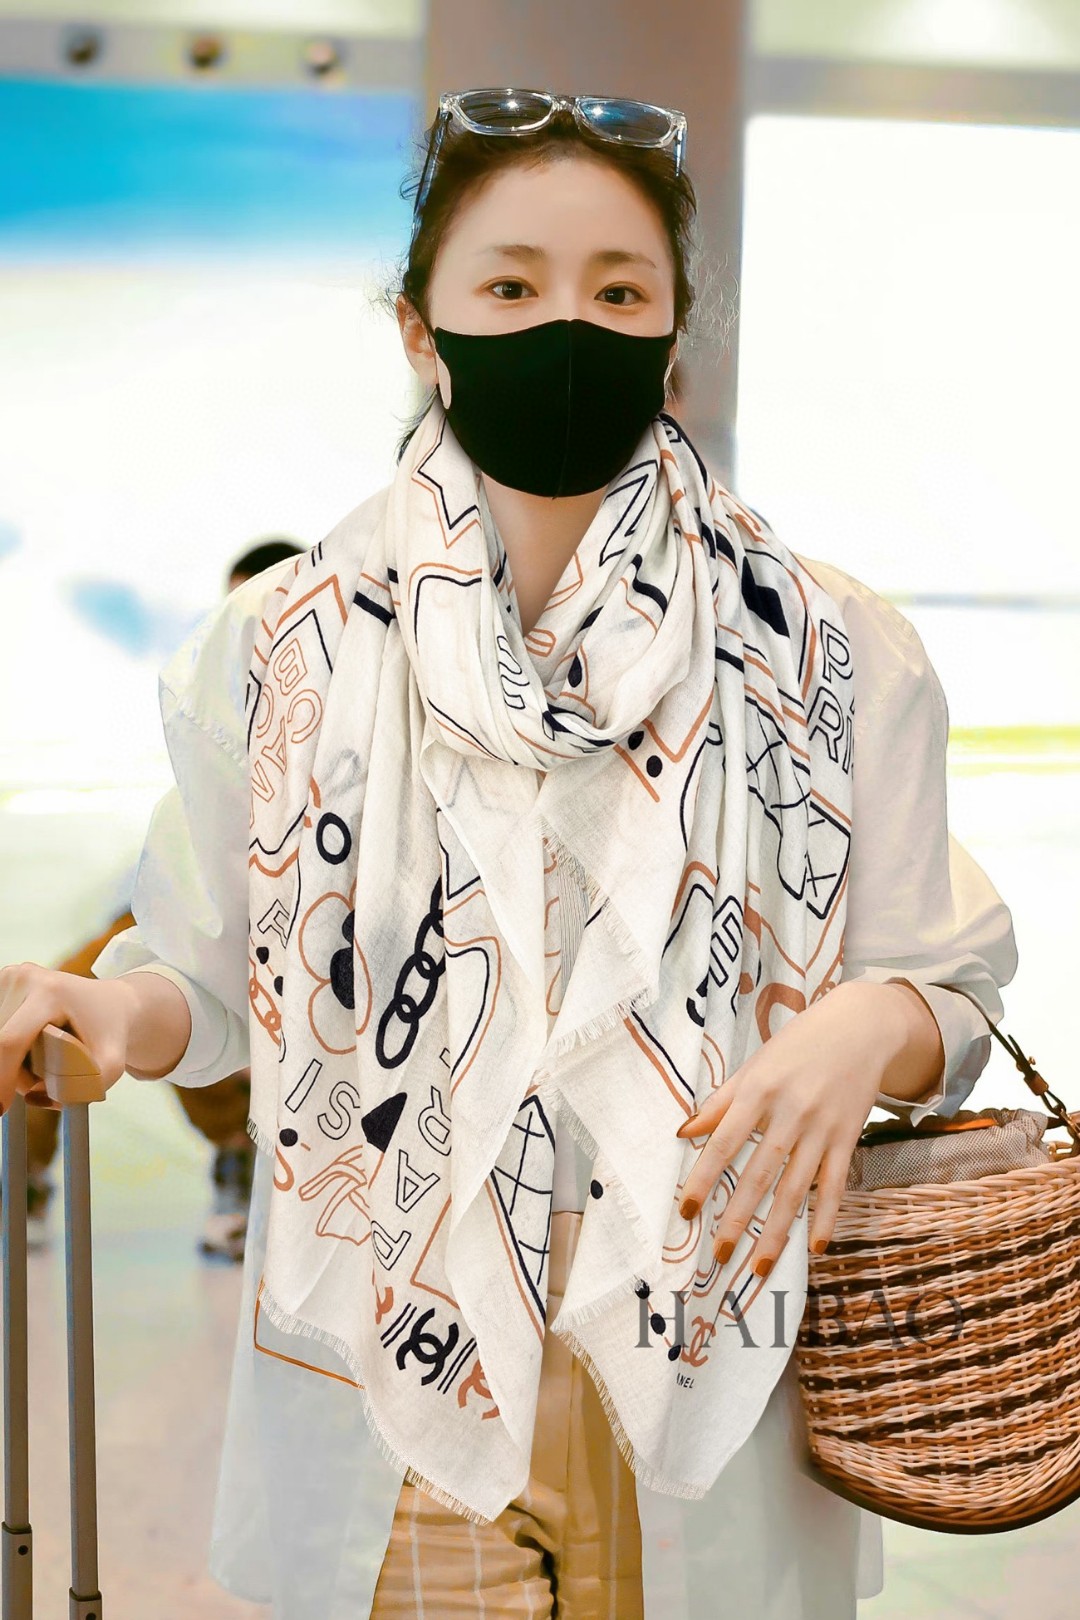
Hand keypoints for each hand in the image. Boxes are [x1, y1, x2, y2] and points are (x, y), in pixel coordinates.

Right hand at [0, 964, 140, 1115]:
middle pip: (1, 1042)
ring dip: (8, 1061)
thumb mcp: (111, 1065)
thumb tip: (32, 1096)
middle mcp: (27, 978)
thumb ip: (80, 1090)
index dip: (2, 1077)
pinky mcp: (3, 981)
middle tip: (38, 1081)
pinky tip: (27, 1044)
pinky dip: (6, 1047)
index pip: (11, 1041)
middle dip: (11, 1073)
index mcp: (51, 993)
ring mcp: (13, 976)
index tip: (1, 1108)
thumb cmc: (109, 1033)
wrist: (110, 1002)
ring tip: (38, 1060)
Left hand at [673, 981, 926, 1276]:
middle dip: (737, 1219)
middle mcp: (789, 1113)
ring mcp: (821, 1129)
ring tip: (759, 1268)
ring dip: (777, 1233)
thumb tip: (683, 1133)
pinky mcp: (848, 1138)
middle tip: (719, 1255)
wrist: (860, 1028)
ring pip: (796, 1190)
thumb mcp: (754, 1066)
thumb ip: (721, 1102)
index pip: (723, 1144)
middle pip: (759, 1175)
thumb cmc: (798, 1045)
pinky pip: (835, 1186)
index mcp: (758, 1091)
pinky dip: (826, 1219)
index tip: (685, 1211)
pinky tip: (814, 1249)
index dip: (702, 1179)